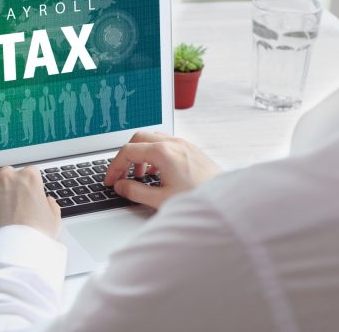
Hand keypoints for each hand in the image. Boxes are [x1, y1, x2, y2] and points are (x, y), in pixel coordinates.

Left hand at [0, 165, 60, 242]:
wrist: (14, 252)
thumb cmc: (34, 237)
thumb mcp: (54, 220)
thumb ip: (50, 206)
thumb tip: (47, 202)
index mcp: (29, 179)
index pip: (30, 172)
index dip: (28, 184)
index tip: (27, 193)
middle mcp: (8, 178)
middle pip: (7, 171)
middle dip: (8, 182)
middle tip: (10, 197)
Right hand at [104, 132, 221, 208]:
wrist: (228, 200)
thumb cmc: (199, 198)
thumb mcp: (160, 199)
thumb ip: (135, 191)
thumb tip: (120, 186)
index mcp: (162, 152)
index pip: (128, 151)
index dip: (114, 166)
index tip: (110, 180)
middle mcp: (172, 143)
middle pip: (138, 139)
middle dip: (126, 156)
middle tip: (121, 175)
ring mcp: (183, 144)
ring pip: (152, 139)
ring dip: (141, 154)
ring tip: (140, 176)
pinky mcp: (191, 149)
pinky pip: (165, 143)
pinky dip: (154, 154)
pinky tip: (157, 172)